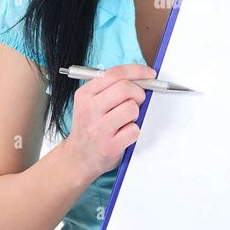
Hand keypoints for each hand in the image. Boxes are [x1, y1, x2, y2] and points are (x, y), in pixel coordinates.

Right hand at [65, 63, 156, 179]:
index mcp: (85, 94)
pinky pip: (134, 130)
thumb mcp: (91, 102)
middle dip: (139, 93)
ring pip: (132, 108)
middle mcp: (89, 110)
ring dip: (136, 113)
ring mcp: (98, 129)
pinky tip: (124, 134)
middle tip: (138, 101)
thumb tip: (142, 77)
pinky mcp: (109, 146)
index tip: (150, 74)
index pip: (115, 73)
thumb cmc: (91, 126)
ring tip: (126, 120)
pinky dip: (134, 131)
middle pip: (125, 88)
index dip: (138, 71)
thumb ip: (112, 87)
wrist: (79, 157)